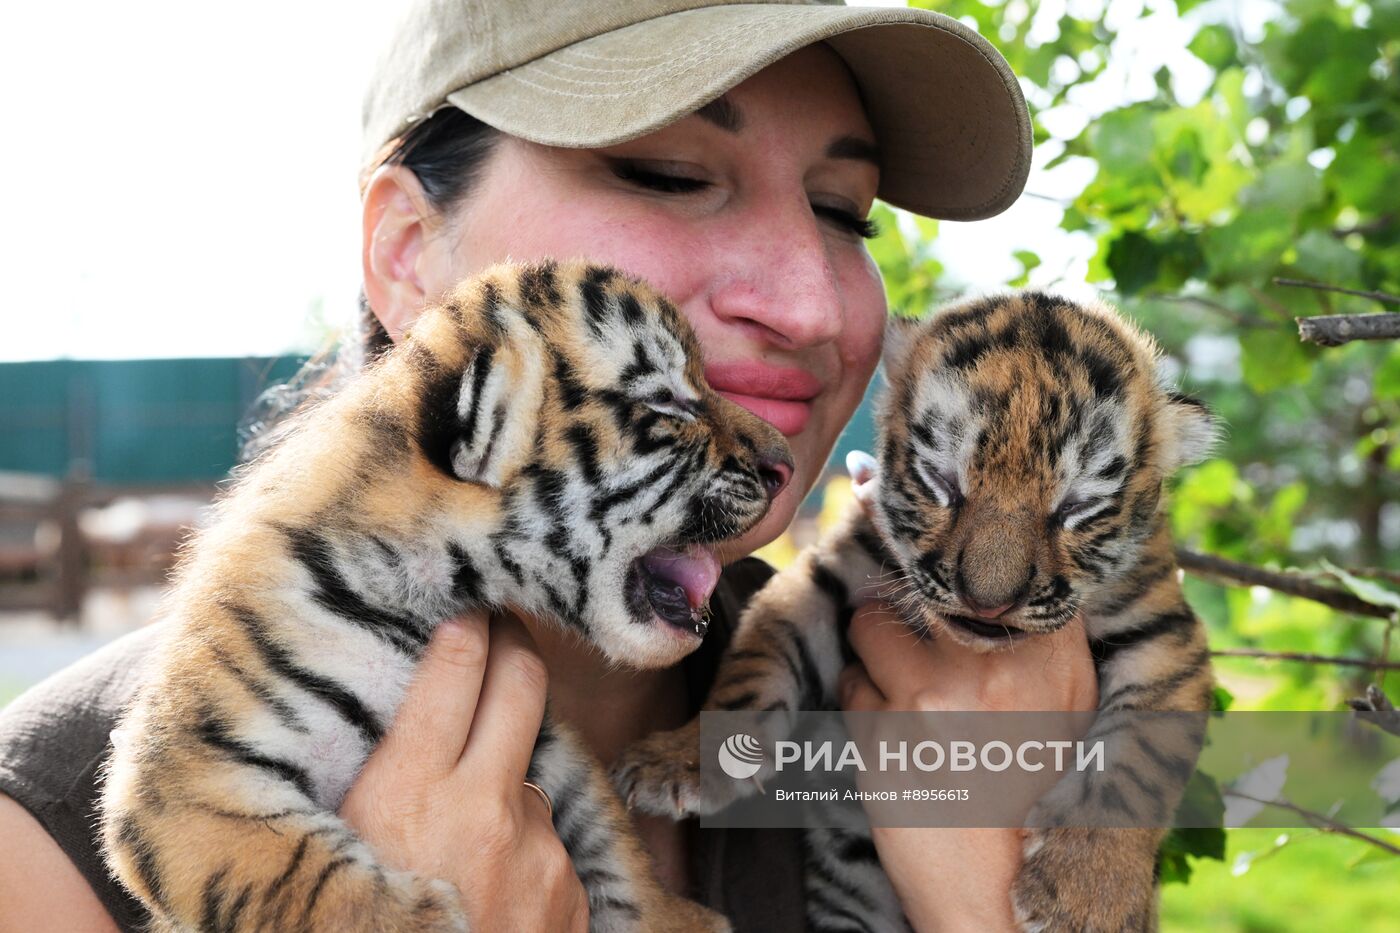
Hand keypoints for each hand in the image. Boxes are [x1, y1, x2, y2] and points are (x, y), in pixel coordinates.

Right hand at [340, 613, 587, 932]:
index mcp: (408, 798)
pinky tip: (488, 886)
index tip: (468, 607)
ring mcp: (537, 850)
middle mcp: (483, 813)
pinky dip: (520, 849)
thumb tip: (398, 709)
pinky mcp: (570, 887)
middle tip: (502, 626)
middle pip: (522, 683)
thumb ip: (374, 776)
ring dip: (506, 778)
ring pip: (531, 773)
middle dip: (514, 642)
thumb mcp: (338, 847)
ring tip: (461, 830)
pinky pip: (546, 839)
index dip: (467, 626)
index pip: (455, 670)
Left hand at [838, 604, 1098, 932]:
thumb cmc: (1035, 804)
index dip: (959, 572)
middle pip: (921, 586)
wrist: (1000, 897)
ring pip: (871, 626)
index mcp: (1049, 657)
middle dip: (910, 608)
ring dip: (876, 653)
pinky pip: (850, 682)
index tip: (948, 578)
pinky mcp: (879, 735)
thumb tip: (1005, 581)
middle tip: (916, 635)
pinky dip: (861, 700)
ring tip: (903, 692)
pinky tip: (892, 734)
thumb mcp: (1068, 715)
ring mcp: (931, 699)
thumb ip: (1042, 644)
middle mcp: (990, 667)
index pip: (989, 571)